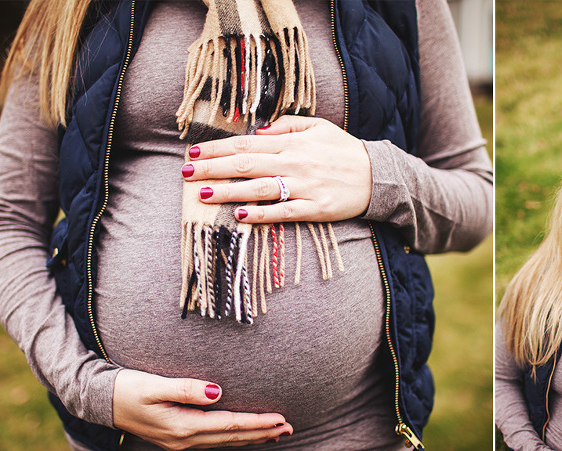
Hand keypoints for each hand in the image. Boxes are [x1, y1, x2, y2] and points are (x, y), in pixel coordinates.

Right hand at [113, 369, 292, 450]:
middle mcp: (184, 439)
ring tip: (277, 434)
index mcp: (181, 426)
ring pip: (226, 442)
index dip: (257, 423)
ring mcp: (180, 442)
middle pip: (232, 438)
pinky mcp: (177, 437)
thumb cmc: (127, 388)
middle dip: (262, 434)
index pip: (229, 425)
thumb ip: (185, 388)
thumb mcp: (153, 384)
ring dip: (252, 438)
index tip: (281, 419)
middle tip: (290, 429)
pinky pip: (215, 441)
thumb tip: (217, 392)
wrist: (100, 401)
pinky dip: (235, 438)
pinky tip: (246, 436)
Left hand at [183, 115, 372, 222]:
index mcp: (292, 143)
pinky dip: (261, 214)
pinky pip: (283, 212)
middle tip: (185, 174)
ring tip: (201, 195)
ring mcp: (304, 187)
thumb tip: (259, 129)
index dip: (218, 148)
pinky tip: (239, 215)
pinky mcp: (314, 209)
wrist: (376, 176)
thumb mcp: (318, 127)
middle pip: (245, 164)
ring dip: (227, 191)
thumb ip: (288, 125)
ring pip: (258, 188)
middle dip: (212, 169)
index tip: (194, 153)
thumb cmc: (343, 150)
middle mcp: (294, 163)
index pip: (247, 143)